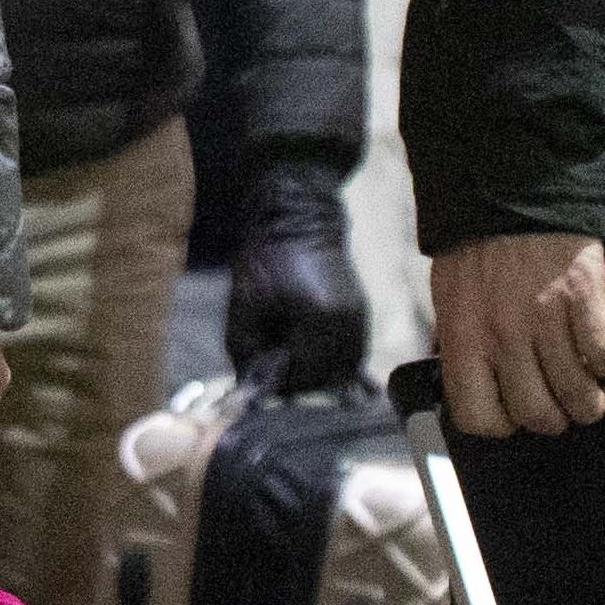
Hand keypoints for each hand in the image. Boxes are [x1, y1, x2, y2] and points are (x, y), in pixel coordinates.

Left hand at [221, 161, 369, 391]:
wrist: (297, 218)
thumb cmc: (265, 258)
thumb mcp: (243, 307)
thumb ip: (245, 351)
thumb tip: (253, 387)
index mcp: (321, 321)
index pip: (305, 377)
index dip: (279, 383)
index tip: (259, 374)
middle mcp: (348, 324)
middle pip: (327, 378)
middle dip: (298, 378)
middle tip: (271, 362)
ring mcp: (360, 318)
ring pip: (342, 368)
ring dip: (316, 370)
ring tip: (287, 349)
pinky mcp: (361, 313)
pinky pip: (350, 351)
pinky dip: (330, 357)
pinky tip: (305, 345)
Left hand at [430, 231, 604, 435]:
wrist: (511, 192)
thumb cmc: (477, 250)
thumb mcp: (452, 301)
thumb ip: (464, 346)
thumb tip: (479, 388)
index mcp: (463, 338)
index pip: (477, 415)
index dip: (498, 424)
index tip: (509, 416)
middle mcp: (503, 335)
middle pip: (535, 412)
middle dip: (550, 419)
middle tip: (556, 410)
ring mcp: (545, 318)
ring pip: (576, 392)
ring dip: (586, 403)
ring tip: (587, 398)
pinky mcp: (583, 298)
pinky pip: (603, 354)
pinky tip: (600, 357)